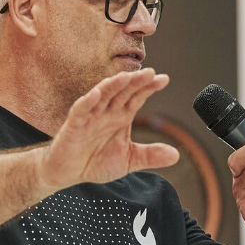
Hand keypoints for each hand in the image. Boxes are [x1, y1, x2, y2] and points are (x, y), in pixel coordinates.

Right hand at [36, 70, 178, 190]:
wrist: (68, 172)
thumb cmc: (95, 161)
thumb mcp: (128, 160)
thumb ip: (150, 156)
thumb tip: (175, 155)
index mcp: (121, 116)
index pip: (137, 97)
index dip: (149, 87)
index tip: (164, 79)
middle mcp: (107, 112)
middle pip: (123, 92)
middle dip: (135, 82)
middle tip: (150, 73)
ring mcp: (90, 116)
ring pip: (102, 95)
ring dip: (113, 85)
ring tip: (126, 77)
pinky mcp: (74, 125)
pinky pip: (81, 110)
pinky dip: (88, 101)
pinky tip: (96, 93)